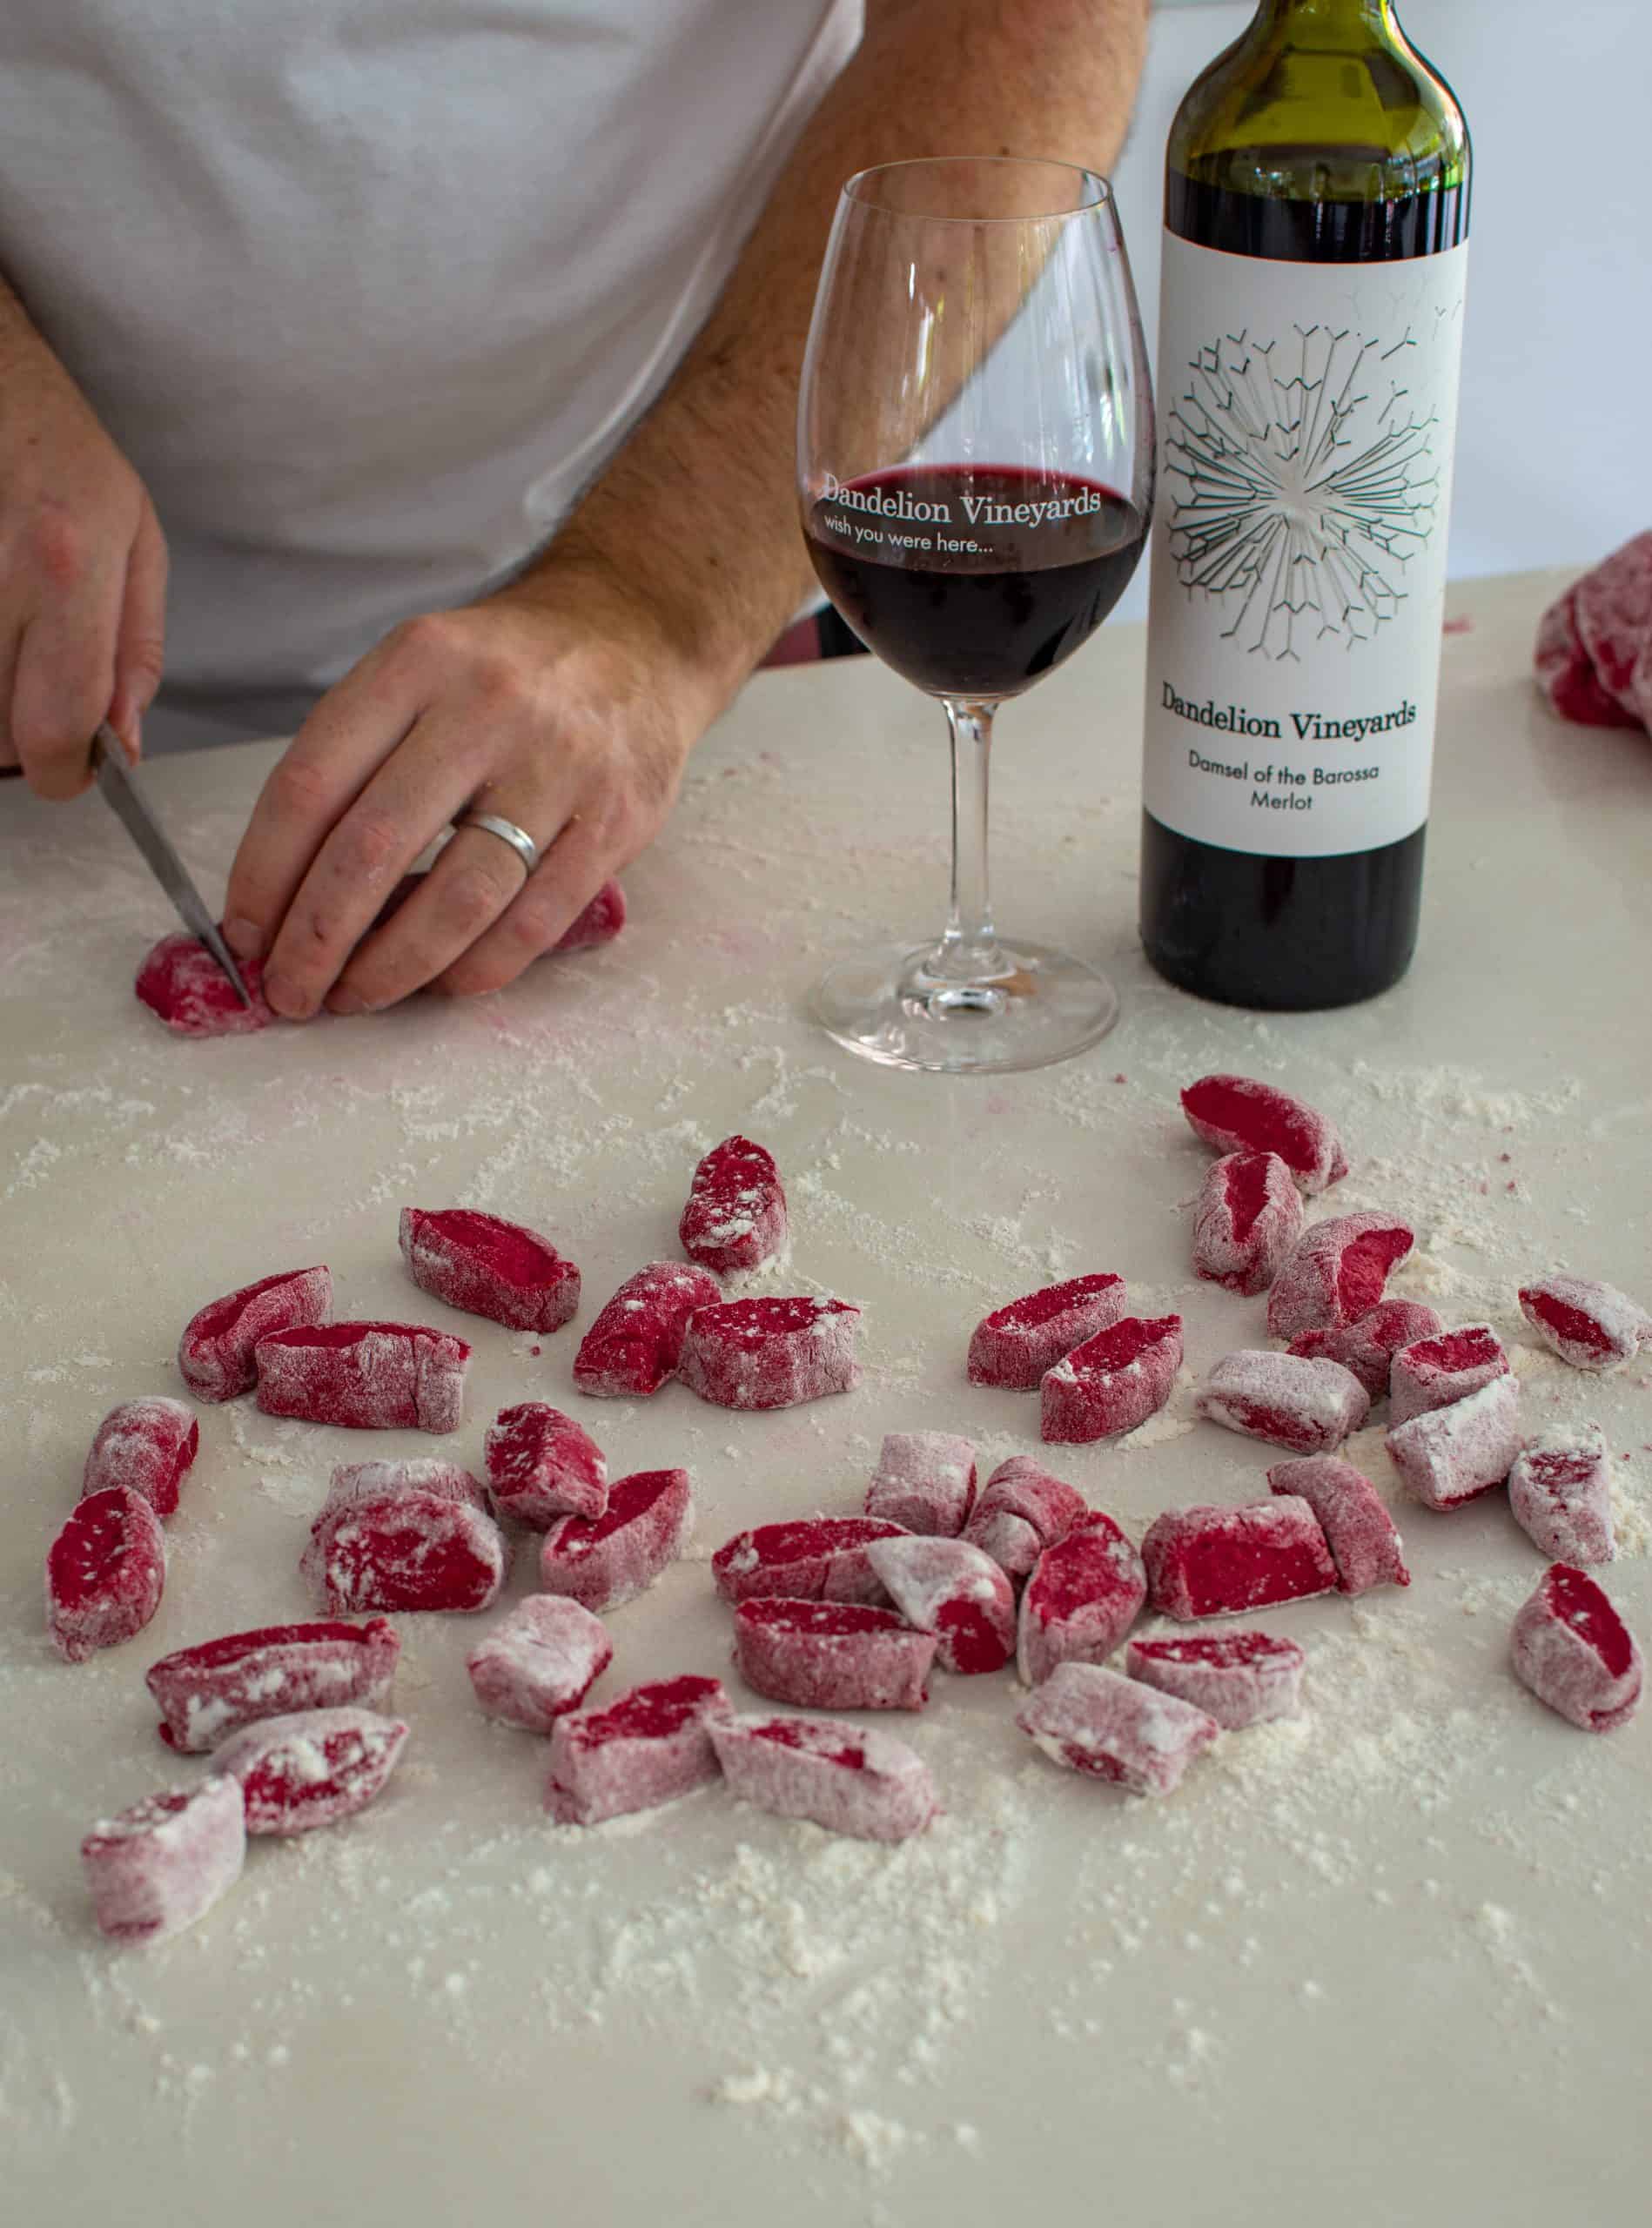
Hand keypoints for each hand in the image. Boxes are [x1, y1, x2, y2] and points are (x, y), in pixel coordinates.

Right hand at [0, 340, 166, 795]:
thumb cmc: (67, 461)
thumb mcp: (137, 546)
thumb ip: (136, 653)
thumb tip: (123, 742)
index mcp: (65, 568)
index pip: (57, 720)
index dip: (66, 773)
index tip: (75, 773)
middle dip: (26, 745)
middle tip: (44, 708)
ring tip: (19, 655)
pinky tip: (0, 636)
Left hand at [221, 572, 712, 1016]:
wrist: (635, 635)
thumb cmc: (505, 671)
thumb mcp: (419, 671)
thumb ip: (357, 759)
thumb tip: (287, 891)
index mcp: (416, 664)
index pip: (311, 785)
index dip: (264, 876)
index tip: (244, 936)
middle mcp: (486, 709)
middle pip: (373, 849)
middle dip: (316, 939)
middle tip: (289, 990)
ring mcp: (559, 767)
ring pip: (457, 900)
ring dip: (392, 968)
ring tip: (356, 997)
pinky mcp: (615, 821)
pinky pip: (533, 923)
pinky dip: (476, 969)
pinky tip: (441, 982)